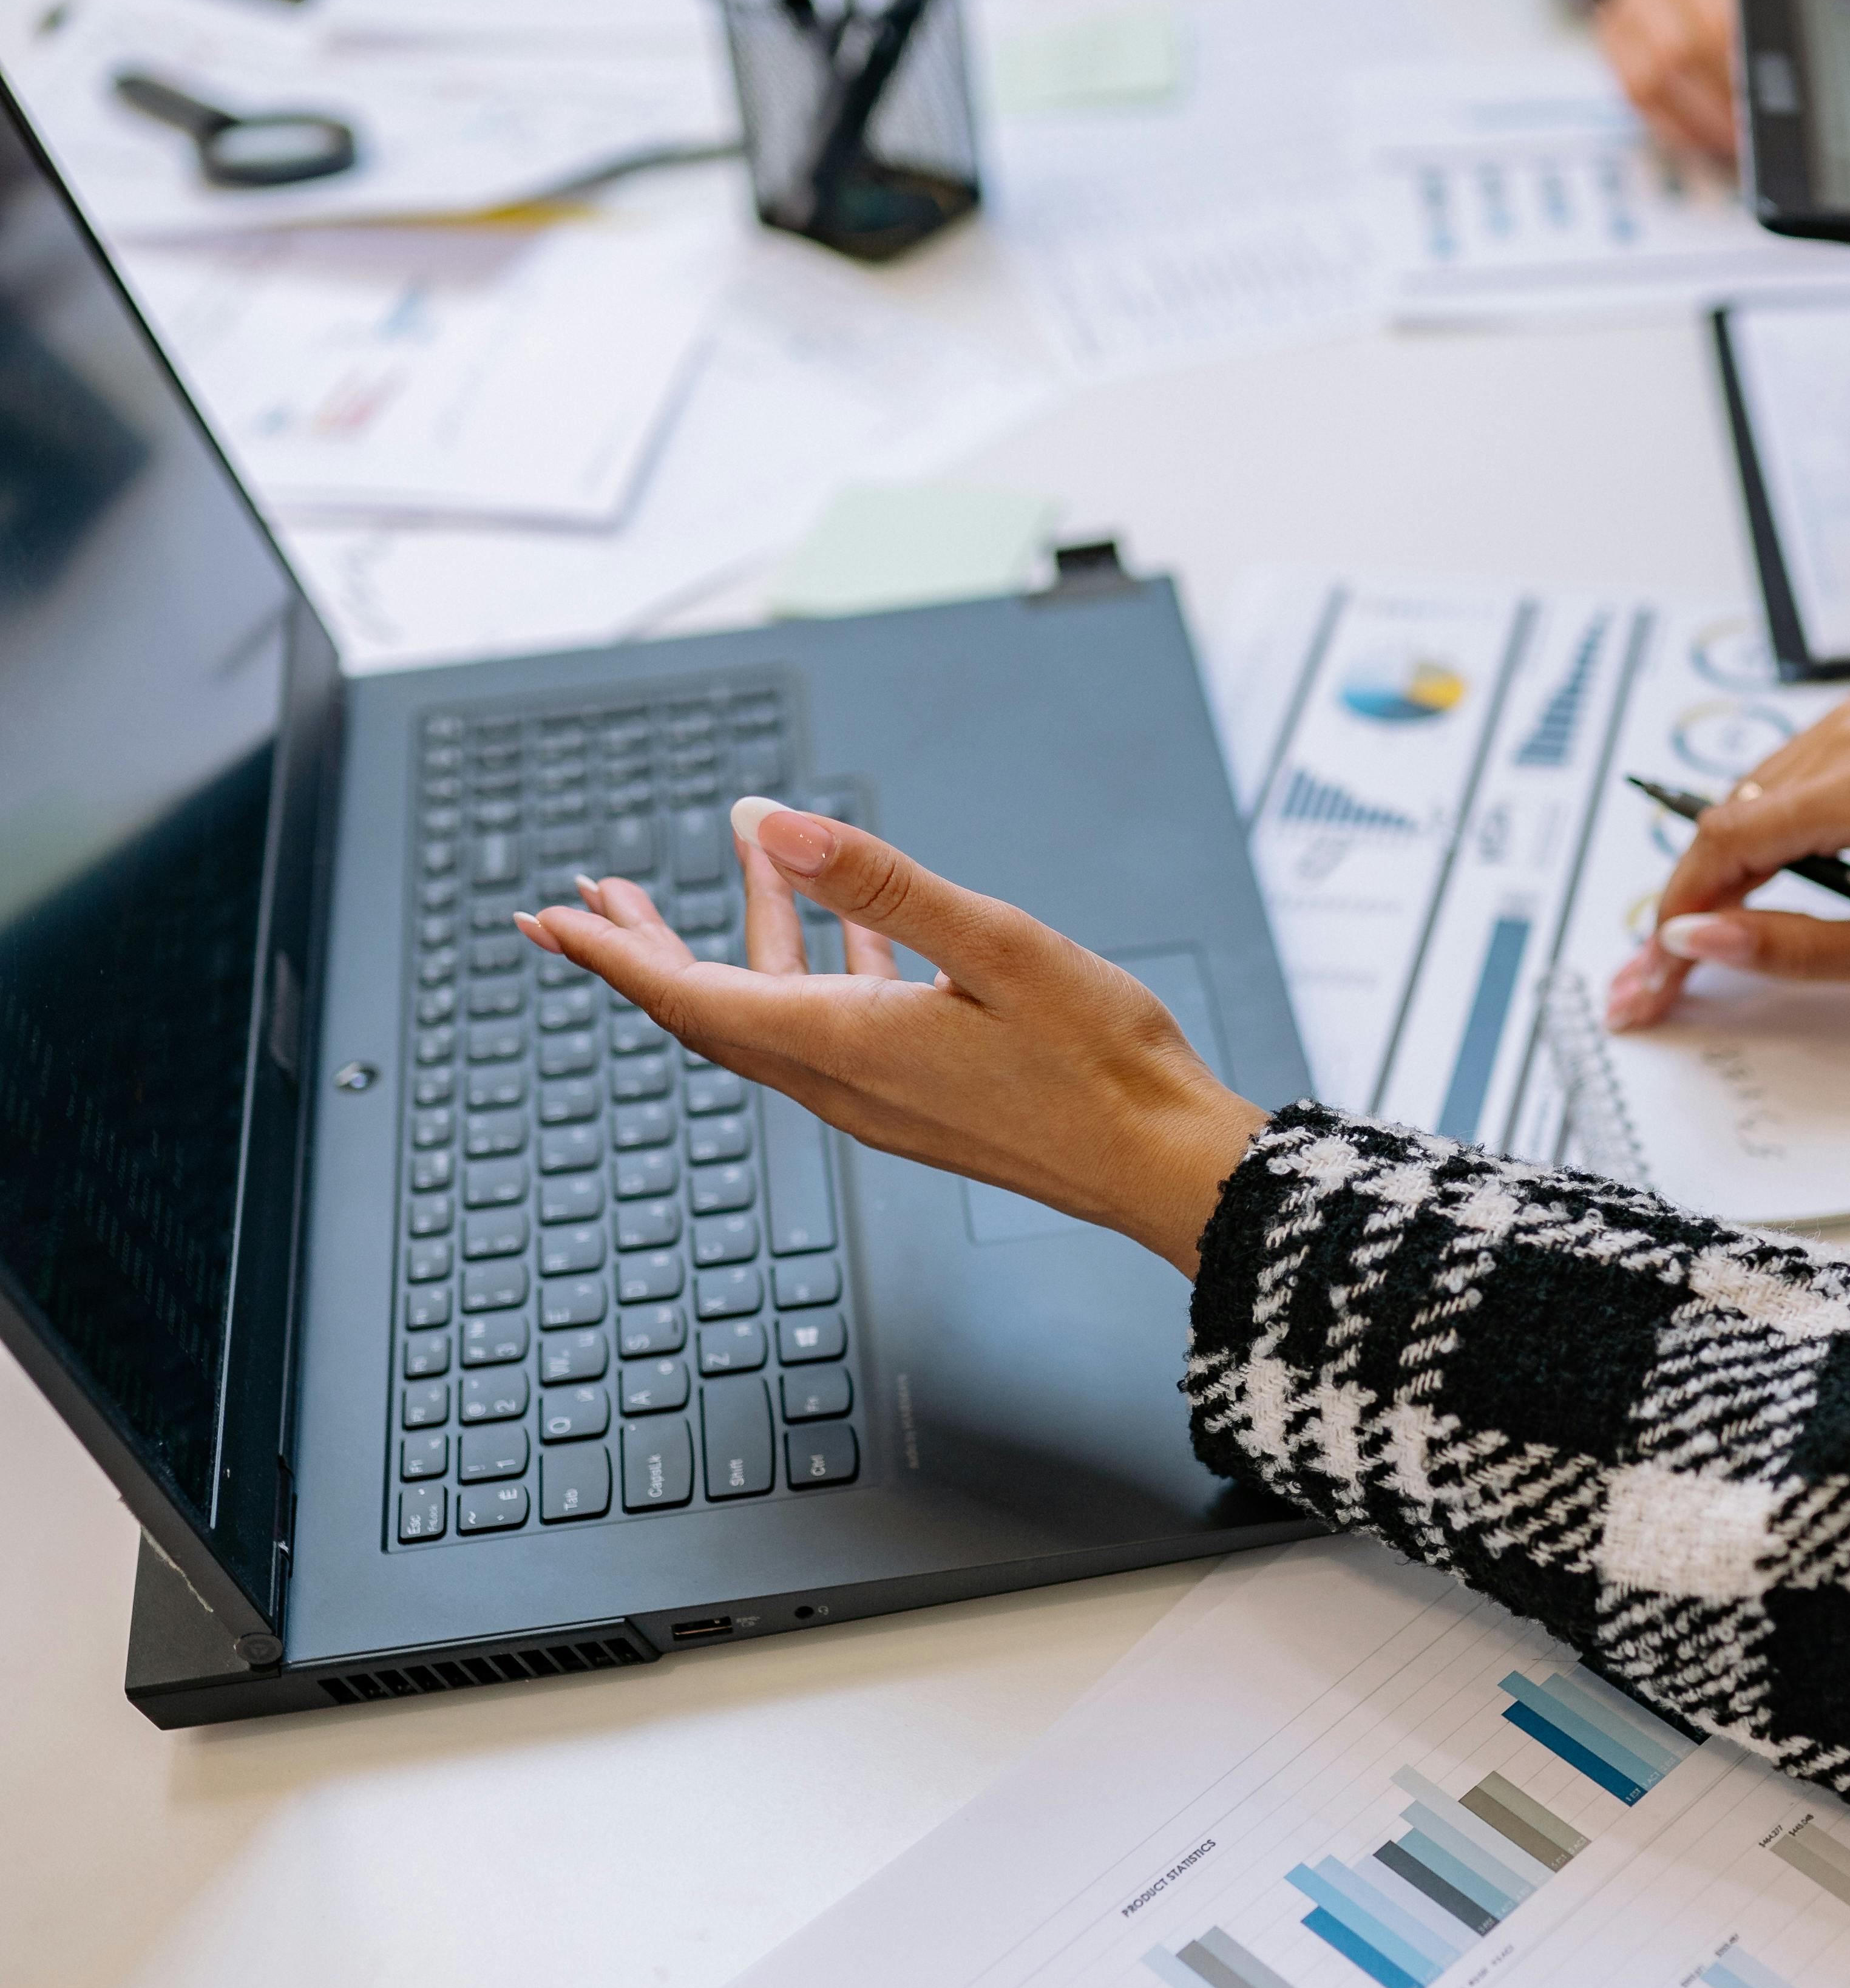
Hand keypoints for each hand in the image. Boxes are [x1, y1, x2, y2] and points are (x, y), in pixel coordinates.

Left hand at [515, 803, 1266, 1274]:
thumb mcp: (994, 943)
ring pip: (766, 1016)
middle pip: (707, 1011)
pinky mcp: (917, 1097)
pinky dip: (809, 968)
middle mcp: (842, 1079)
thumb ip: (879, 881)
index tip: (548, 920)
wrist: (1163, 1162)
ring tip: (701, 886)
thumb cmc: (1098, 1061)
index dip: (611, 954)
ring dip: (725, 950)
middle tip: (580, 906)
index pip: (688, 995)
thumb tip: (766, 825)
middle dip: (639, 953)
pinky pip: (829, 1027)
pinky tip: (838, 932)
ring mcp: (878, 1095)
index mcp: (844, 1042)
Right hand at [1591, 0, 1801, 165]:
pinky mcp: (1613, 32)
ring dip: (1717, 110)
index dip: (1792, 15)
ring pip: (1673, 59)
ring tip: (1751, 138)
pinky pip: (1643, 88)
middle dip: (1752, 79)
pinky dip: (1684, 124)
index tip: (1812, 57)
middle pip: (1716, 18)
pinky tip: (1715, 138)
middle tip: (1779, 116)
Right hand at [1603, 697, 1849, 1026]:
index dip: (1679, 910)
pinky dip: (1746, 853)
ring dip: (1710, 883)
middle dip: (1684, 906)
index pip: (1733, 841)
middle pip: (1725, 824)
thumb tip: (1696, 938)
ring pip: (1738, 810)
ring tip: (1684, 952)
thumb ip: (1790, 947)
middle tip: (1649, 981)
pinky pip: (1768, 796)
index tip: (1651, 972)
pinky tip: (1733, 903)